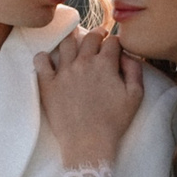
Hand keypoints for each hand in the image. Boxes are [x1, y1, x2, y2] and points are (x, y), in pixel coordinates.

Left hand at [38, 27, 143, 168]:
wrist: (88, 142)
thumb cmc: (114, 122)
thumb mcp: (136, 96)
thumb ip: (135, 70)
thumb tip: (127, 55)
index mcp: (105, 64)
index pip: (112, 41)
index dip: (116, 40)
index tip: (115, 45)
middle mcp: (83, 63)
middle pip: (89, 37)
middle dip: (97, 33)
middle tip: (99, 35)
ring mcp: (63, 72)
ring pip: (66, 43)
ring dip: (73, 39)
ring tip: (75, 40)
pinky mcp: (48, 84)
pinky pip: (41, 61)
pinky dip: (44, 56)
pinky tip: (49, 59)